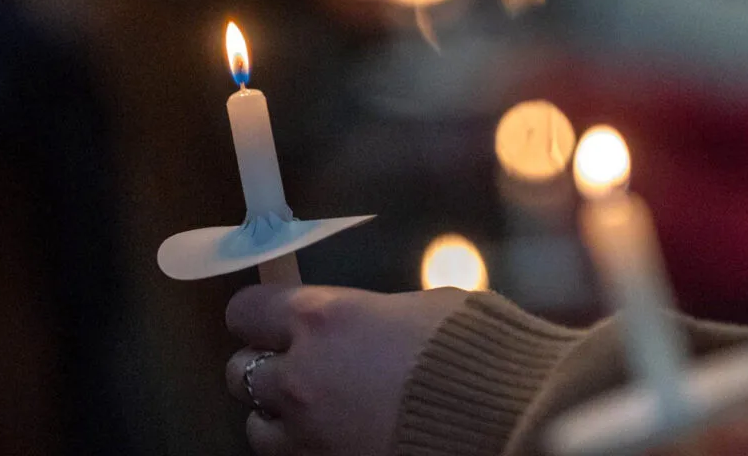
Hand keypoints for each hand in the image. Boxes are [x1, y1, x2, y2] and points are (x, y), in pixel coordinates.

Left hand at [225, 285, 467, 455]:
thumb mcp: (421, 306)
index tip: (273, 317)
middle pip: (240, 371)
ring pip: (257, 427)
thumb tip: (363, 320)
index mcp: (322, 321)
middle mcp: (301, 379)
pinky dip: (308, 448)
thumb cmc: (474, 351)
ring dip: (280, 415)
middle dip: (266, 364)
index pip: (246, 311)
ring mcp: (310, 436)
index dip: (260, 314)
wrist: (508, 416)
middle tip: (297, 363)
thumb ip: (371, 314)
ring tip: (316, 410)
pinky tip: (341, 437)